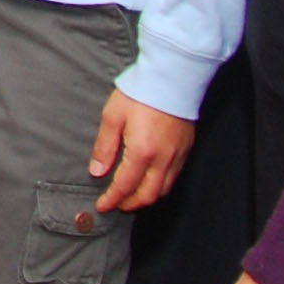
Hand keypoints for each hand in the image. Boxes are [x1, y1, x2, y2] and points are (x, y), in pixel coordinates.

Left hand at [89, 89, 193, 211]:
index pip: (125, 186)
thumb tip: (97, 171)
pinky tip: (150, 181)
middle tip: (115, 204)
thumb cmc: (141, 92)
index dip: (112, 200)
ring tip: (131, 196)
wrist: (173, 76)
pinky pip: (174, 178)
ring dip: (145, 198)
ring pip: (163, 190)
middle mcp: (163, 159)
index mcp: (141, 152)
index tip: (102, 206)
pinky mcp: (186, 149)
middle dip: (129, 204)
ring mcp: (178, 155)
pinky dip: (160, 187)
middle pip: (147, 195)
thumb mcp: (112, 116)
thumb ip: (104, 147)